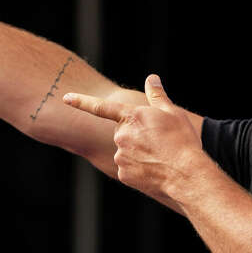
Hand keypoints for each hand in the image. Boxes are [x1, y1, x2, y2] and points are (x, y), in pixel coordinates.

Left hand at [63, 75, 205, 203]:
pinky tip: (155, 170)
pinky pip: (128, 168)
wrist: (185, 174)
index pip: (101, 107)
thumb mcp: (173, 113)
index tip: (66, 98)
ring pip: (126, 151)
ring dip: (139, 152)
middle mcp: (121, 135)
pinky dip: (139, 169)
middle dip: (136, 135)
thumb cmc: (181, 141)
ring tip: (160, 156)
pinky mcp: (123, 174)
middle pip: (123, 132)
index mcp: (131, 117)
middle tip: (159, 141)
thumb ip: (157, 95)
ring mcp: (120, 156)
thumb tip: (151, 78)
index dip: (82, 101)